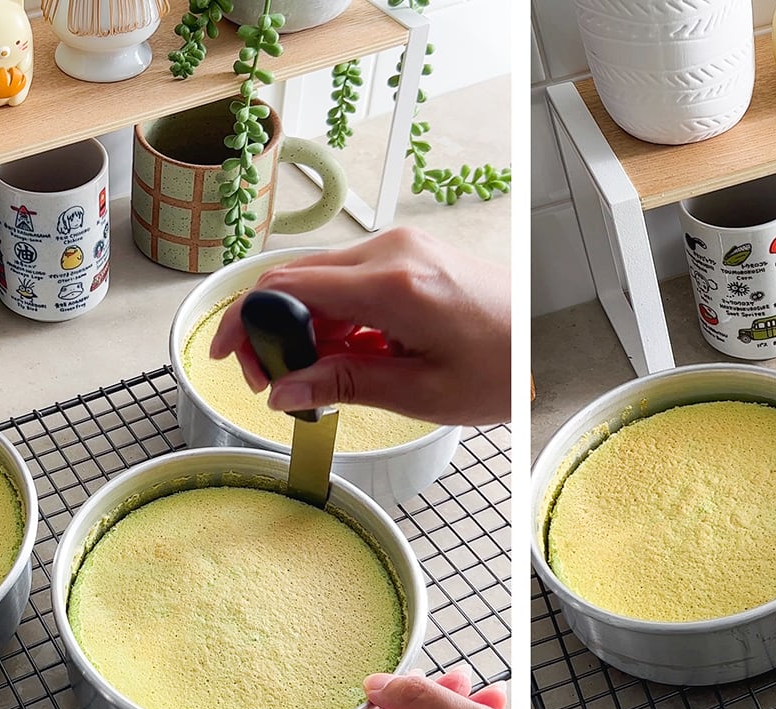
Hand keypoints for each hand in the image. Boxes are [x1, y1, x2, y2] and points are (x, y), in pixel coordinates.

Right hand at [208, 228, 510, 425]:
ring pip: (321, 279)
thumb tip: (284, 393)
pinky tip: (346, 355)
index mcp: (393, 283)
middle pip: (297, 279)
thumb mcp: (420, 392)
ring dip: (305, 326)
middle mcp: (393, 251)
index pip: (287, 287)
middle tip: (269, 382)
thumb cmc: (503, 369)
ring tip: (314, 378)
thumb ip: (343, 385)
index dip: (245, 321)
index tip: (227, 357)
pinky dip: (335, 316)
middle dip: (271, 330)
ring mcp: (403, 248)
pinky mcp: (411, 256)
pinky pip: (351, 279)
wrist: (549, 344)